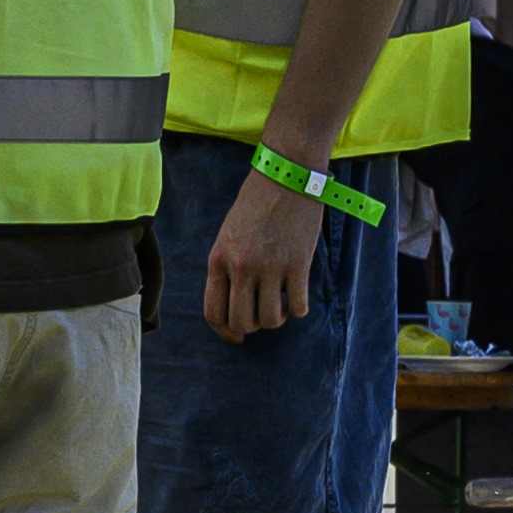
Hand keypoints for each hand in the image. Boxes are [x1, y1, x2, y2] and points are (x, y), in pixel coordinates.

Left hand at [203, 164, 328, 341]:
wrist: (285, 175)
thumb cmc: (256, 201)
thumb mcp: (229, 233)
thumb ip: (228, 265)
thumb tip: (236, 301)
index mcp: (218, 259)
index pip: (213, 312)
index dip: (225, 331)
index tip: (236, 336)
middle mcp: (241, 267)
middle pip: (241, 322)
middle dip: (252, 327)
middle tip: (262, 317)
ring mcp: (270, 267)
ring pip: (270, 319)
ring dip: (277, 319)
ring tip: (281, 306)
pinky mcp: (298, 265)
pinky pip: (298, 306)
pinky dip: (299, 309)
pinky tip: (298, 298)